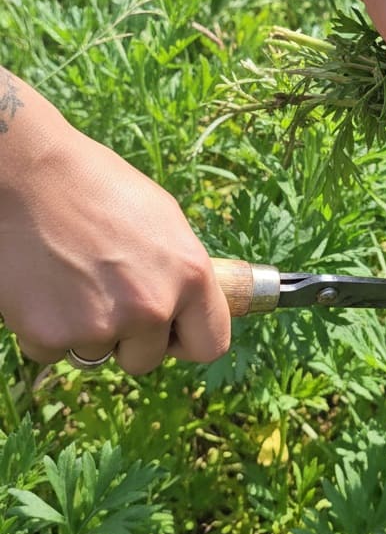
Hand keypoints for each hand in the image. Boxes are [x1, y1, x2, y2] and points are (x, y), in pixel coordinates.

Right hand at [0, 110, 230, 373]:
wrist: (26, 174)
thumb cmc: (93, 185)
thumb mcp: (160, 218)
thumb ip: (177, 270)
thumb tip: (185, 306)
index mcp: (190, 274)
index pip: (210, 344)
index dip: (184, 340)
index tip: (167, 332)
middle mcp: (152, 306)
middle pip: (146, 359)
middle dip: (126, 337)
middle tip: (100, 289)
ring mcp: (101, 325)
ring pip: (96, 354)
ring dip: (81, 329)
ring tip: (67, 275)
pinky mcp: (51, 334)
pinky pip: (52, 351)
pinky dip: (43, 327)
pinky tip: (40, 284)